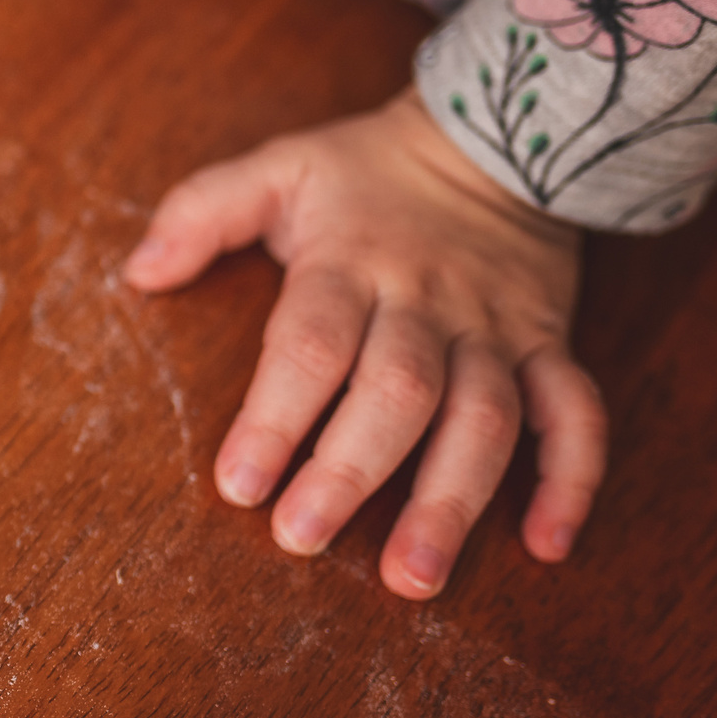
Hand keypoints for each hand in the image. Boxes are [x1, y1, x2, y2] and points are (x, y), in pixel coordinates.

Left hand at [123, 89, 605, 598]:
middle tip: (302, 538)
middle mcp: (427, 305)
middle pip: (397, 393)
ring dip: (452, 500)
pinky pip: (576, 415)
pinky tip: (546, 546)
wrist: (500, 139)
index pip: (311, 345)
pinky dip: (570, 480)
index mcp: (350, 265)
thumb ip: (203, 212)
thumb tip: (140, 271)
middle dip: (350, 471)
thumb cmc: (365, 172)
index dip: (275, 416)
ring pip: (486, 420)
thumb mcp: (278, 168)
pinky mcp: (550, 347)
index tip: (237, 482)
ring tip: (413, 578)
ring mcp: (496, 331)